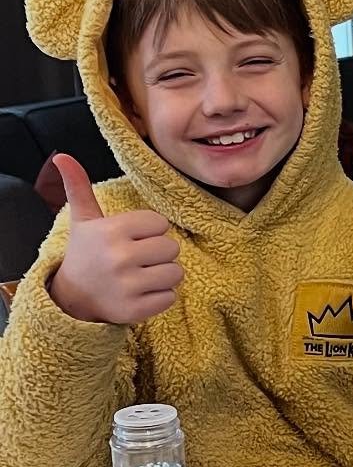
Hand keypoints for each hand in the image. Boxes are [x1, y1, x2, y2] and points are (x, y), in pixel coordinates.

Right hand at [46, 154, 182, 324]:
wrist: (71, 297)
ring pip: (176, 273)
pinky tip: (140, 293)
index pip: (160, 223)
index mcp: (111, 231)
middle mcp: (119, 257)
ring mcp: (127, 286)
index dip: (150, 231)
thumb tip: (63, 156)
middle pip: (172, 248)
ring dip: (163, 275)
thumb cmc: (86, 253)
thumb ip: (78, 187)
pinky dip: (160, 297)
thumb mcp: (83, 220)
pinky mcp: (135, 310)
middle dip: (158, 253)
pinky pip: (170, 297)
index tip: (131, 239)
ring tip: (141, 276)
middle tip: (137, 259)